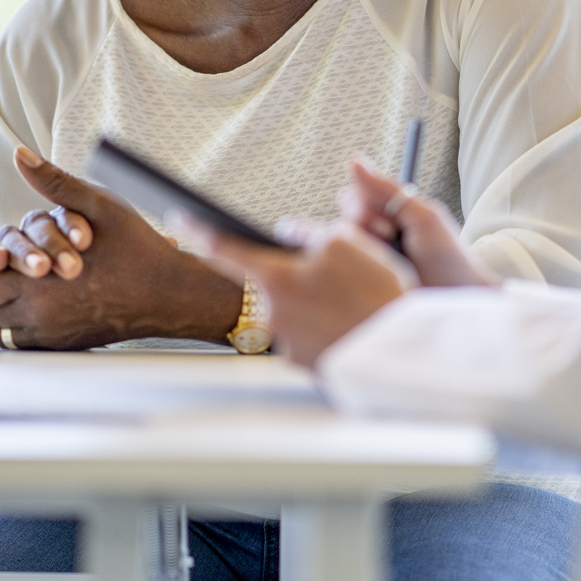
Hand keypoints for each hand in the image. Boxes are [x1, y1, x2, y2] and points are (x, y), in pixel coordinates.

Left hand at [0, 146, 243, 349]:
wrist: (171, 294)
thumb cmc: (137, 247)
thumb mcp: (97, 205)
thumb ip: (52, 181)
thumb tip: (20, 154)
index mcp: (40, 283)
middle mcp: (40, 315)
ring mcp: (53, 335)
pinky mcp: (66, 344)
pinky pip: (20, 345)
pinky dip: (10, 329)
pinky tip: (18, 310)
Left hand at [175, 216, 409, 368]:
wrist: (400, 351)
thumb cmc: (375, 295)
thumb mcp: (346, 242)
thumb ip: (308, 232)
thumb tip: (289, 233)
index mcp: (275, 278)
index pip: (224, 249)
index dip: (199, 230)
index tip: (179, 218)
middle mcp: (272, 314)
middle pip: (271, 280)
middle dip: (293, 272)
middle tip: (336, 275)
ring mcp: (286, 342)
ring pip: (293, 307)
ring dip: (313, 300)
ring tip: (353, 301)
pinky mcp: (305, 362)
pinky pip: (309, 332)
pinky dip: (325, 324)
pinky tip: (352, 321)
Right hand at [339, 158, 497, 288]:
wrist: (457, 300)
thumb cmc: (447, 257)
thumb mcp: (423, 217)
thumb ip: (389, 190)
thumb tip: (354, 160)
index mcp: (388, 213)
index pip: (353, 196)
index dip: (364, 206)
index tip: (390, 223)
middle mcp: (372, 234)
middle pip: (343, 217)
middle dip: (363, 227)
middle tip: (390, 240)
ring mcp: (366, 260)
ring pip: (338, 242)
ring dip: (362, 250)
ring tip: (388, 264)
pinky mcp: (360, 283)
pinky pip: (339, 269)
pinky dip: (354, 269)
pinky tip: (375, 278)